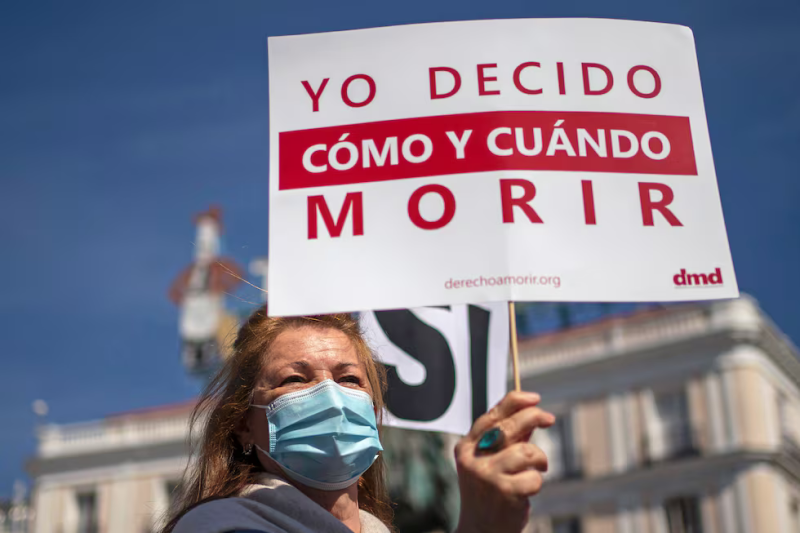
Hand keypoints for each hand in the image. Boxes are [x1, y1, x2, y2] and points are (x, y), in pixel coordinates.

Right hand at [453, 391, 554, 532]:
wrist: (480, 532)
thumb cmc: (491, 493)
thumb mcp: (492, 462)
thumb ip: (509, 440)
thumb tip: (533, 414)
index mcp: (466, 447)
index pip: (491, 415)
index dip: (515, 402)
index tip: (535, 398)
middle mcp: (473, 459)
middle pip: (510, 427)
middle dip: (534, 417)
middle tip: (549, 418)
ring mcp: (487, 475)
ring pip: (527, 452)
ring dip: (539, 459)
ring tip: (538, 469)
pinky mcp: (504, 492)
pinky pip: (533, 478)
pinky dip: (536, 483)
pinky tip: (528, 491)